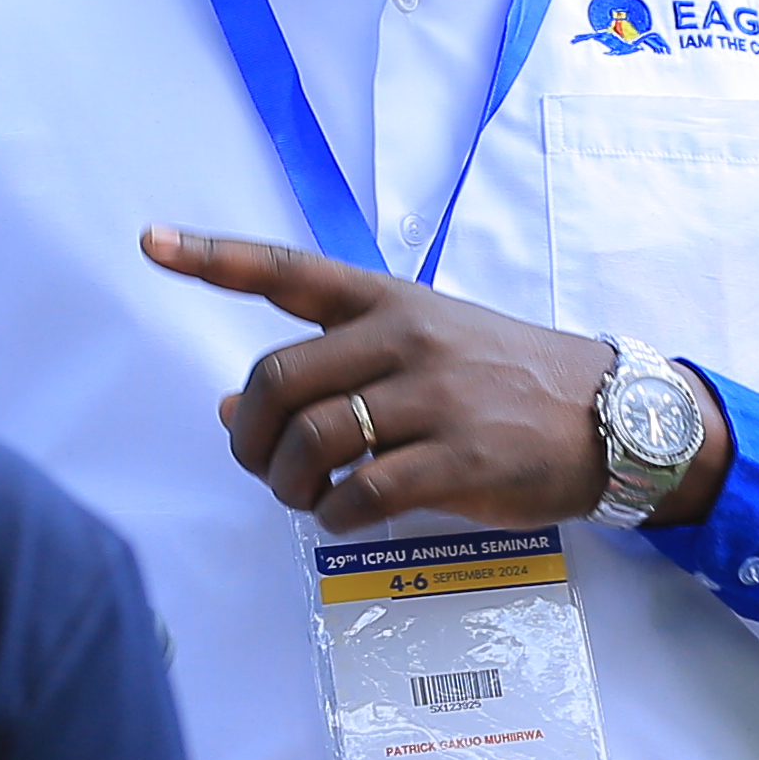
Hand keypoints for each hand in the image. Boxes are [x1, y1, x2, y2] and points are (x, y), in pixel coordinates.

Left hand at [139, 226, 721, 530]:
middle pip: (278, 377)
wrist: (609, 414)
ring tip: (303, 496)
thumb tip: (232, 408)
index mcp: (388, 301)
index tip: (149, 243)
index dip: (212, 257)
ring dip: (285, 482)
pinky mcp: (461, 457)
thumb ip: (330, 372)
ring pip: (313, 438)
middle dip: (250, 433)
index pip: (287, 270)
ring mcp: (434, 396)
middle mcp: (405, 337)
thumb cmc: (505, 381)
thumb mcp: (420, 352)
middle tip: (261, 463)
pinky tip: (344, 517)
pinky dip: (334, 516)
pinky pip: (362, 492)